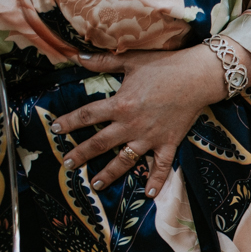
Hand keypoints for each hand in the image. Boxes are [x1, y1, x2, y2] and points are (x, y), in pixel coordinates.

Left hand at [51, 45, 250, 196]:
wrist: (197, 77)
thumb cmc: (164, 66)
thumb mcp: (131, 60)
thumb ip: (102, 61)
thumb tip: (77, 56)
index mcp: (119, 105)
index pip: (86, 116)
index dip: (68, 122)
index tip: (54, 129)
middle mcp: (131, 125)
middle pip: (99, 143)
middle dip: (81, 154)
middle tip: (68, 164)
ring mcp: (150, 137)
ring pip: (124, 160)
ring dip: (108, 173)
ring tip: (95, 184)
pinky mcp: (168, 143)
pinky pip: (161, 166)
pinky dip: (156, 181)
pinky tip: (148, 195)